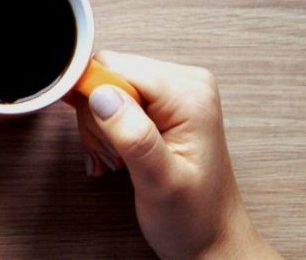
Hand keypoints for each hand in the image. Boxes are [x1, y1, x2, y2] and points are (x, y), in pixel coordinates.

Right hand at [73, 51, 279, 258]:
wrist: (212, 239)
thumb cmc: (194, 217)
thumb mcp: (160, 183)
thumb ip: (133, 136)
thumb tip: (101, 94)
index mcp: (189, 95)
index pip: (116, 66)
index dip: (94, 98)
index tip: (100, 137)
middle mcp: (185, 83)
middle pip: (108, 73)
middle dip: (95, 116)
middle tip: (111, 155)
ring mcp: (173, 91)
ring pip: (105, 86)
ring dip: (98, 125)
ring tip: (116, 157)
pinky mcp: (162, 102)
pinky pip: (114, 97)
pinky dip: (105, 125)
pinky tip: (116, 149)